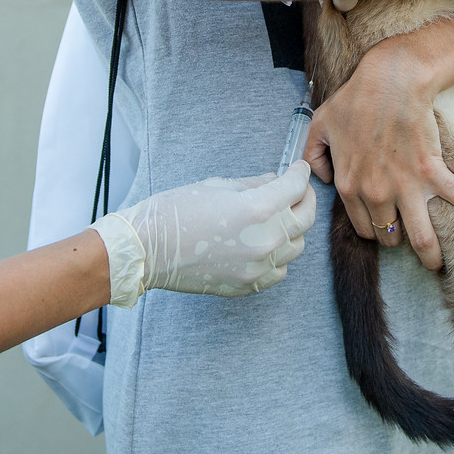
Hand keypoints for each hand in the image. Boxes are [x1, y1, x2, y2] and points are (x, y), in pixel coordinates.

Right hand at [93, 162, 316, 304]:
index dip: (299, 174)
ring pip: (296, 246)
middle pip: (305, 218)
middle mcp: (264, 240)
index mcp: (257, 210)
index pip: (295, 188)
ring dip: (292, 229)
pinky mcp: (248, 285)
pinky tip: (266, 244)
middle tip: (297, 190)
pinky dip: (280, 255)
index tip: (297, 169)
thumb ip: (253, 185)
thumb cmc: (175, 212)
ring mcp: (258, 267)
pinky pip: (280, 270)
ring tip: (279, 218)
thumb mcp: (217, 187)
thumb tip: (274, 182)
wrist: (148, 250)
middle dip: (305, 199)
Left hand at [304, 37, 453, 271]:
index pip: (362, 227)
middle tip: (407, 236)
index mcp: (349, 186)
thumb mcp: (319, 126)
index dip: (372, 229)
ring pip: (421, 238)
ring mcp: (406, 186)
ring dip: (431, 256)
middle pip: (389, 236)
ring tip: (437, 265)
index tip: (381, 227)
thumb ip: (314, 157)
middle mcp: (377, 193)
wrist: (390, 81)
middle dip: (397, 239)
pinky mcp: (433, 173)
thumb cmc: (354, 100)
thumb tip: (324, 178)